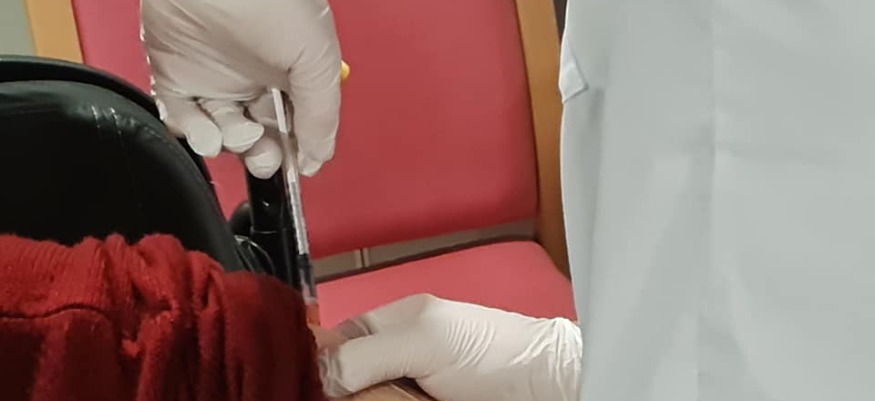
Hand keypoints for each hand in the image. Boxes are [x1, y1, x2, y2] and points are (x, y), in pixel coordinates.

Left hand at [141, 0, 341, 177]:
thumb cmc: (272, 0)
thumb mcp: (316, 61)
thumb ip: (321, 114)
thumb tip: (319, 157)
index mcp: (289, 72)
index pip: (294, 126)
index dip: (296, 151)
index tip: (297, 168)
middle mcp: (252, 76)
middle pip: (257, 134)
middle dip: (262, 154)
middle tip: (264, 159)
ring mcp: (213, 76)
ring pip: (220, 132)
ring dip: (228, 145)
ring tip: (234, 136)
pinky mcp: (175, 74)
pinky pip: (181, 117)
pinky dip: (192, 134)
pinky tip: (205, 134)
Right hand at [318, 294, 582, 400]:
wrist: (541, 387)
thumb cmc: (489, 349)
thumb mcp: (424, 339)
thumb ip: (365, 353)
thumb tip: (314, 376)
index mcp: (385, 326)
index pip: (328, 344)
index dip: (312, 363)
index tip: (297, 381)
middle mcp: (388, 361)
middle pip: (340, 383)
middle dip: (335, 391)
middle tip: (349, 395)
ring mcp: (402, 393)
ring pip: (361, 400)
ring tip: (394, 398)